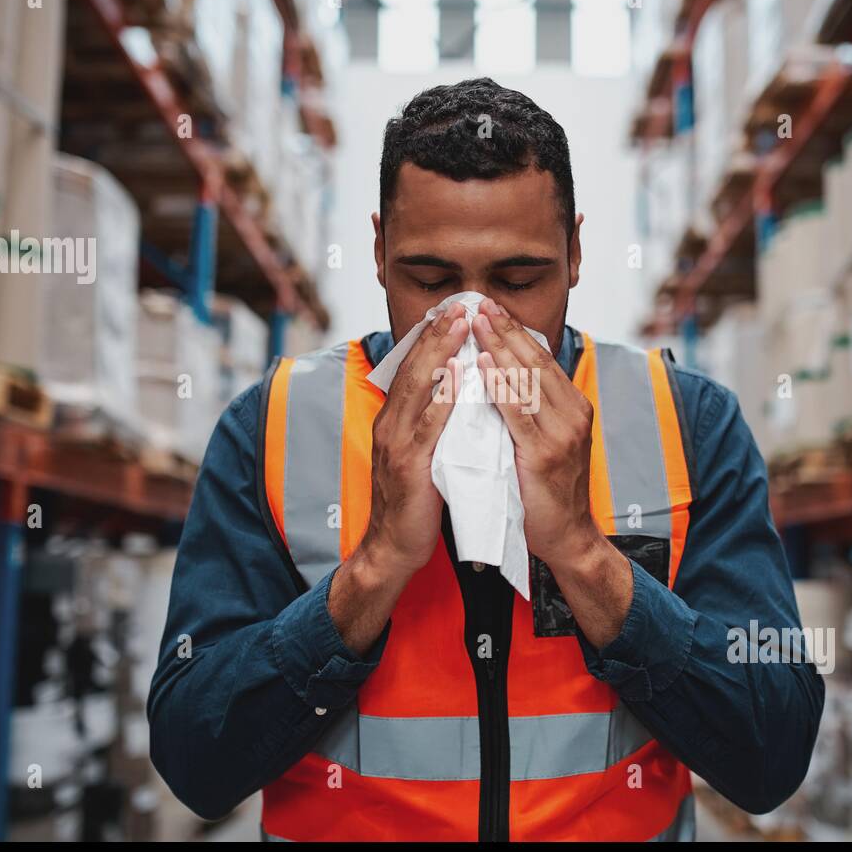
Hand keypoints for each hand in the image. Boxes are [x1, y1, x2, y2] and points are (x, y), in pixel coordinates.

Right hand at [359, 302, 467, 577]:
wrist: (393, 548)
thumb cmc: (415, 502)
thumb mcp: (421, 453)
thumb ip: (431, 424)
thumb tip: (455, 393)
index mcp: (394, 420)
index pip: (413, 369)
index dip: (431, 337)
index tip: (452, 310)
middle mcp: (390, 425)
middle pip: (414, 368)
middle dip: (437, 333)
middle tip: (461, 304)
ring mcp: (397, 444)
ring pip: (419, 388)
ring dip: (441, 353)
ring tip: (461, 325)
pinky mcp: (409, 465)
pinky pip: (429, 425)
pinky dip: (444, 397)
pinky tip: (459, 376)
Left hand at [471, 299, 631, 645]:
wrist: (567, 538)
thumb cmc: (549, 491)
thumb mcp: (546, 441)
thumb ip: (532, 411)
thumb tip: (505, 376)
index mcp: (573, 407)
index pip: (542, 359)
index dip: (515, 331)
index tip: (491, 307)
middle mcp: (573, 414)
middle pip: (535, 360)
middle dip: (506, 329)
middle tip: (480, 302)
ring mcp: (561, 433)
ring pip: (527, 379)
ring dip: (499, 346)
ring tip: (477, 321)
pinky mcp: (545, 453)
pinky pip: (518, 412)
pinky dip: (500, 384)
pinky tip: (484, 364)